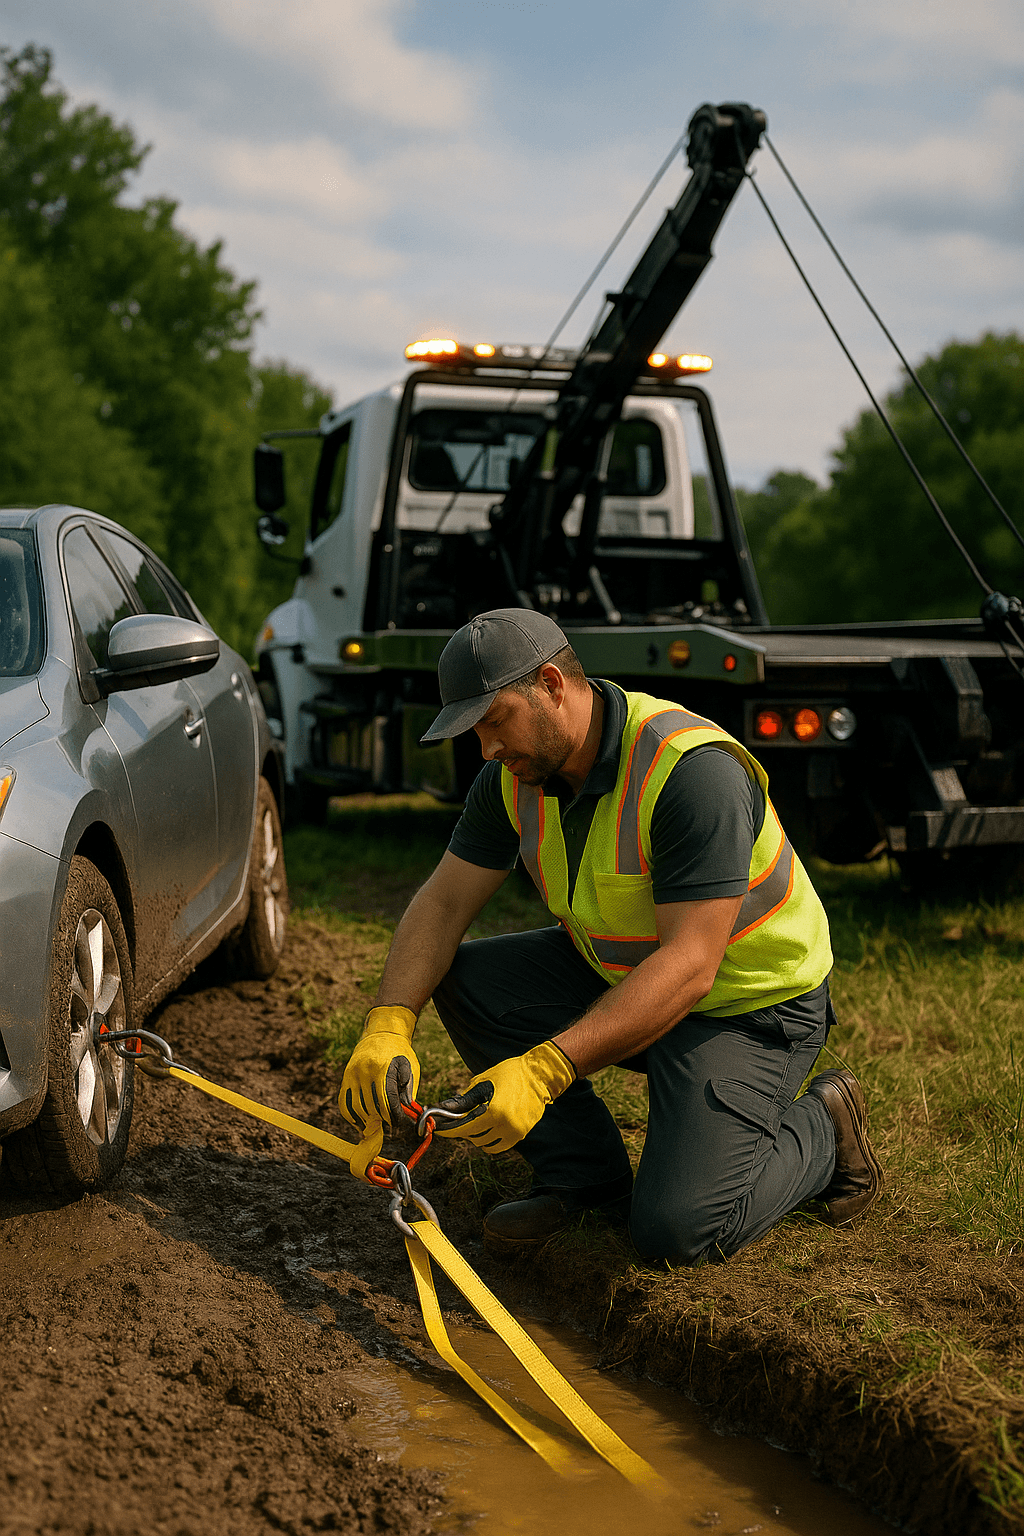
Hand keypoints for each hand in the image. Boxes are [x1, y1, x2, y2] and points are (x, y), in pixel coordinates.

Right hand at [339, 1005, 419, 1179]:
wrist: (381, 1032)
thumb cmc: (399, 1052)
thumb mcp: (409, 1068)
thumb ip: (408, 1092)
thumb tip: (406, 1115)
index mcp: (382, 1069)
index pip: (386, 1103)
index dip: (393, 1118)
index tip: (398, 1124)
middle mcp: (364, 1072)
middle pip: (371, 1108)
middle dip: (381, 1121)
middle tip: (388, 1127)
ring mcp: (352, 1075)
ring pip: (356, 1108)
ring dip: (366, 1122)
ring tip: (375, 1127)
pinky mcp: (345, 1078)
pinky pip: (344, 1103)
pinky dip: (351, 1117)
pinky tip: (360, 1123)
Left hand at [436, 1041, 575, 1153]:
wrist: (538, 1075)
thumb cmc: (509, 1074)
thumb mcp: (482, 1083)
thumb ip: (463, 1101)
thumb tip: (442, 1109)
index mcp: (493, 1111)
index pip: (464, 1128)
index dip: (449, 1131)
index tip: (439, 1130)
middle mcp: (504, 1125)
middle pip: (474, 1137)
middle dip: (463, 1129)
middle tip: (460, 1119)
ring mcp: (514, 1132)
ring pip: (485, 1144)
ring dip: (477, 1135)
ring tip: (477, 1120)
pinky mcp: (521, 1134)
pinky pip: (498, 1146)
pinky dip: (490, 1141)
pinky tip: (487, 1129)